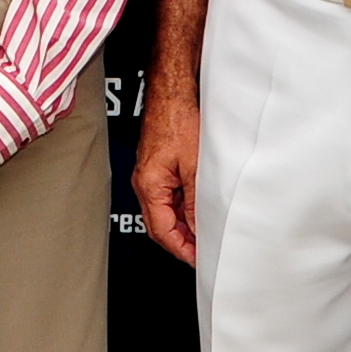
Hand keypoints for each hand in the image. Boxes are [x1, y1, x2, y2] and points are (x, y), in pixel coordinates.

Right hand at [131, 89, 203, 263]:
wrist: (172, 91)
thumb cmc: (177, 118)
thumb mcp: (195, 166)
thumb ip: (196, 200)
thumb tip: (200, 227)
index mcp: (149, 185)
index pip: (162, 231)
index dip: (181, 249)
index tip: (198, 260)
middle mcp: (144, 182)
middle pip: (160, 225)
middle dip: (181, 242)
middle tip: (203, 252)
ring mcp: (150, 175)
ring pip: (165, 211)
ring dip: (183, 224)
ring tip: (205, 233)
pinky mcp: (158, 166)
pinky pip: (169, 196)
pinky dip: (183, 207)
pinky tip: (199, 208)